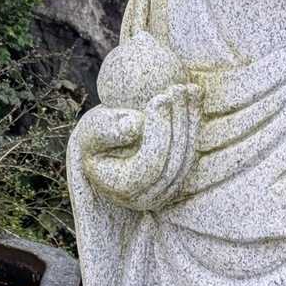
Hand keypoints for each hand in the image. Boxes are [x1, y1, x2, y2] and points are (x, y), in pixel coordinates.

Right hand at [76, 84, 200, 210]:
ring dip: (190, 120)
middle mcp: (150, 197)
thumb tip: (132, 127)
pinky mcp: (182, 179)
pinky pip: (192, 151)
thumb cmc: (95, 141)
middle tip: (177, 88)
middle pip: (173, 161)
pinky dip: (194, 123)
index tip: (159, 98)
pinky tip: (194, 97)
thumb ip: (106, 131)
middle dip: (178, 121)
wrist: (108, 153)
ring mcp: (168, 192)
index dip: (158, 131)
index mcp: (124, 190)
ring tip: (189, 88)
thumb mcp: (90, 133)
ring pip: (187, 156)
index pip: (150, 163)